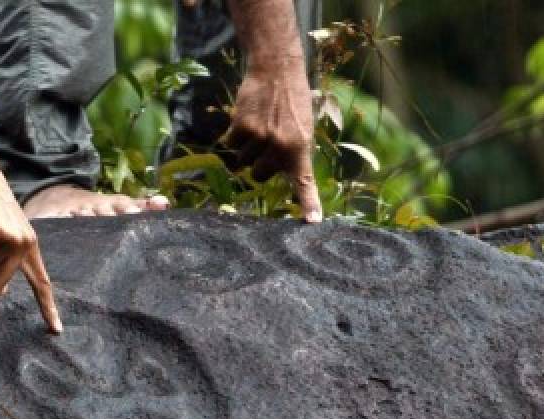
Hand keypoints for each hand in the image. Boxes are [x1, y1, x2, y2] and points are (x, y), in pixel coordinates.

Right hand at [222, 66, 323, 222]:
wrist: (276, 70)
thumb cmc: (292, 101)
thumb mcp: (303, 128)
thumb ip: (292, 154)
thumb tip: (278, 175)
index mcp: (300, 148)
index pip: (304, 182)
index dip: (308, 204)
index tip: (312, 222)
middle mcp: (280, 146)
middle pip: (259, 175)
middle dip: (259, 164)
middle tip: (265, 143)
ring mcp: (260, 138)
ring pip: (242, 161)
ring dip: (245, 149)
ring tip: (258, 126)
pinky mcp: (241, 128)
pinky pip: (231, 145)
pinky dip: (234, 135)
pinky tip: (246, 119)